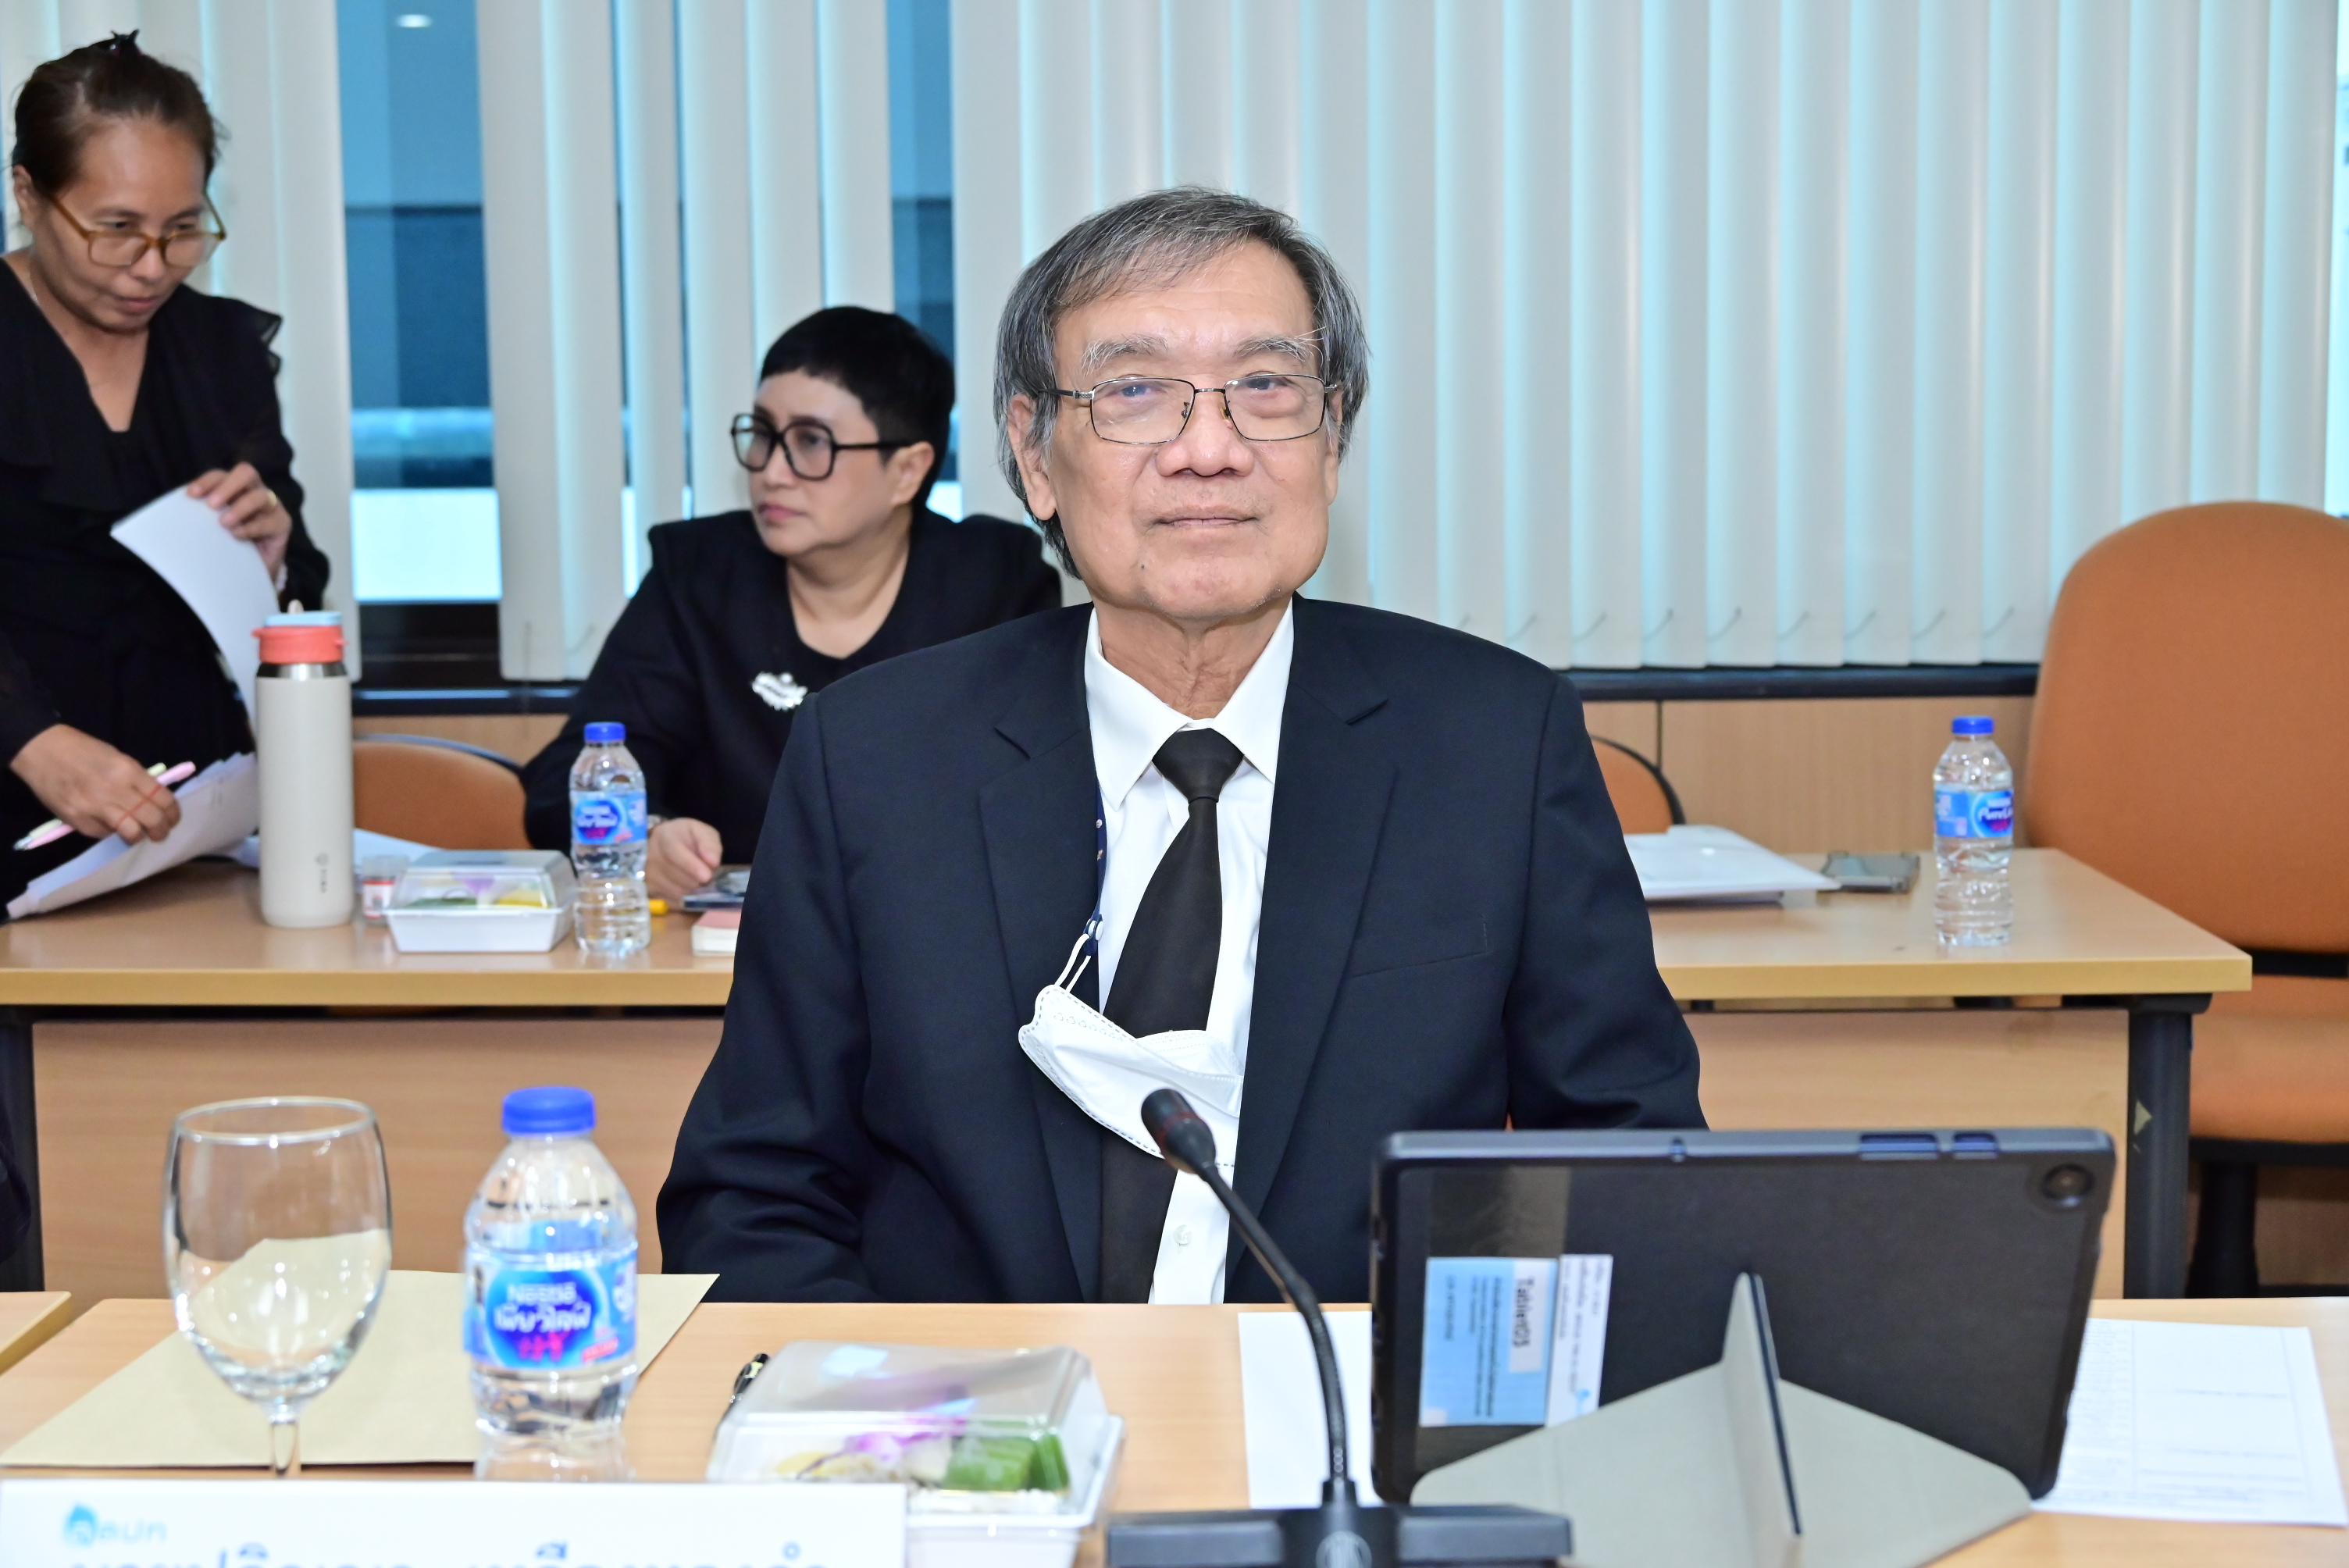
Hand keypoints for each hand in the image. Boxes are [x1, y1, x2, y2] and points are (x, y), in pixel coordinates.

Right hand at [9, 724, 180, 844]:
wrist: (42, 750)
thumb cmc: (83, 750)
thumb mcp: (118, 758)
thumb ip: (137, 779)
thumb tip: (154, 801)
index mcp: (129, 771)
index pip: (164, 799)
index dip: (173, 814)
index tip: (172, 819)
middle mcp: (115, 791)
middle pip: (152, 819)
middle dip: (161, 830)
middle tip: (160, 833)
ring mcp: (95, 808)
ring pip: (131, 833)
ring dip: (138, 836)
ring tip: (138, 834)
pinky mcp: (78, 821)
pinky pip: (104, 834)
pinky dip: (111, 832)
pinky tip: (109, 826)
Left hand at [188, 462, 292, 579]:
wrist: (250, 569)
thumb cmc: (229, 544)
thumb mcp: (211, 527)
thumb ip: (200, 515)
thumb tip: (180, 511)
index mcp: (234, 488)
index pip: (220, 475)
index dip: (206, 481)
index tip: (191, 495)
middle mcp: (254, 491)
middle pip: (246, 472)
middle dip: (227, 486)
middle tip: (212, 505)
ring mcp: (271, 506)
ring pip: (259, 496)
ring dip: (240, 507)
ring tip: (225, 523)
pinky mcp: (282, 523)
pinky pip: (269, 521)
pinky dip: (251, 527)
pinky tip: (238, 535)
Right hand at [645, 817, 722, 903]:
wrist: (669, 845)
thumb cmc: (688, 839)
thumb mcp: (702, 833)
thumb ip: (709, 843)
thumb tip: (713, 861)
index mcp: (664, 836)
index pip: (674, 853)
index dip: (691, 866)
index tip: (707, 876)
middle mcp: (651, 856)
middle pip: (676, 876)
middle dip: (697, 880)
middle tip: (708, 878)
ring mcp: (647, 875)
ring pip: (675, 892)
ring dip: (693, 891)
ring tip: (698, 881)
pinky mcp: (650, 892)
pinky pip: (672, 902)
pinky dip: (686, 900)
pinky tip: (690, 890)